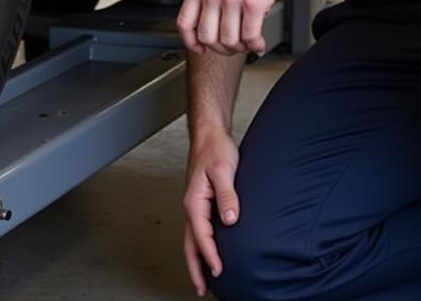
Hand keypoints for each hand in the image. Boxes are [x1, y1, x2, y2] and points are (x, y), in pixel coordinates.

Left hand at [177, 0, 300, 54]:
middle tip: (234, 46)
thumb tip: (218, 16)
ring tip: (250, 42)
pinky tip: (260, 42)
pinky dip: (256, 45)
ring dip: (241, 48)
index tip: (200, 48)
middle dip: (221, 48)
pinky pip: (250, 36)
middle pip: (207, 37)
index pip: (185, 22)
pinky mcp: (253, 2)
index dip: (191, 41)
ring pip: (229, 41)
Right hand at [183, 127, 239, 296]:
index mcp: (194, 201)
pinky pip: (198, 229)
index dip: (210, 255)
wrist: (210, 133)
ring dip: (197, 259)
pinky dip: (201, 244)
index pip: (202, 235)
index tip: (219, 270)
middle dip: (195, 268)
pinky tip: (209, 249)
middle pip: (190, 244)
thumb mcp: (224, 170)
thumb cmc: (215, 148)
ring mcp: (195, 204)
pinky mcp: (201, 201)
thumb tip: (230, 220)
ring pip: (192, 238)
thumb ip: (227, 195)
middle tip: (201, 289)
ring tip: (203, 278)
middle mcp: (191, 206)